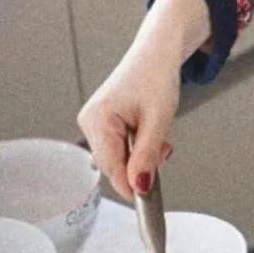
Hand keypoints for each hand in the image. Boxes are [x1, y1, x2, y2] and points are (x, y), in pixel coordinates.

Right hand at [78, 0, 210, 199]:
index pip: (111, 168)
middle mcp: (89, 121)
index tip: (150, 200)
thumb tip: (139, 187)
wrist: (157, 52)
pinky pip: (119, 148)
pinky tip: (149, 134)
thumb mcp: (159, 120)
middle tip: (164, 149)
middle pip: (114, 166)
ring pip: (118, 159)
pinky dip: (137, 147)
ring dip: (141, 156)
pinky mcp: (103, 124)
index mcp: (97, 119)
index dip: (132, 185)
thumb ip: (147, 156)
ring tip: (158, 135)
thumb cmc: (156, 75)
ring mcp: (94, 123)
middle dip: (140, 166)